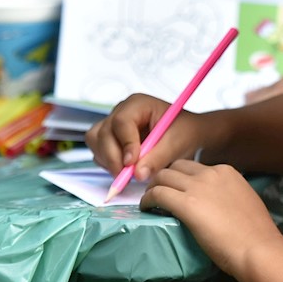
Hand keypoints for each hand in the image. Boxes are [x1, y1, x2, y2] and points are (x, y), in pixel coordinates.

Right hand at [86, 93, 205, 181]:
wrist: (186, 134)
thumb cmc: (184, 132)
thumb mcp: (177, 144)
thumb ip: (157, 158)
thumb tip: (137, 174)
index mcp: (138, 104)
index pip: (122, 121)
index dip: (125, 143)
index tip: (131, 163)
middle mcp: (121, 111)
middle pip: (104, 133)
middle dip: (113, 157)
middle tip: (127, 177)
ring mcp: (113, 124)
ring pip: (96, 142)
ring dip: (108, 160)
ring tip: (128, 173)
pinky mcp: (110, 138)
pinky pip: (98, 151)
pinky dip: (107, 163)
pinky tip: (126, 170)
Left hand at [142, 160, 282, 276]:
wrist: (257, 248)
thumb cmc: (255, 233)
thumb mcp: (244, 201)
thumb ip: (227, 195)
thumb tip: (215, 202)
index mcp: (226, 172)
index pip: (195, 167)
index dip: (182, 178)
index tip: (178, 190)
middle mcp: (210, 173)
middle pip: (176, 167)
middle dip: (164, 178)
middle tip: (159, 193)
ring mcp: (197, 187)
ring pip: (163, 177)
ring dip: (153, 188)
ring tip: (150, 201)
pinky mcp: (186, 205)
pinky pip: (158, 194)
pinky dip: (148, 200)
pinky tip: (146, 208)